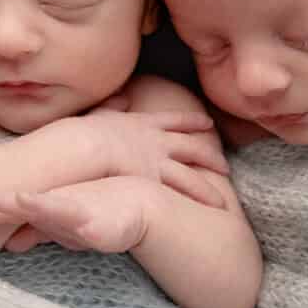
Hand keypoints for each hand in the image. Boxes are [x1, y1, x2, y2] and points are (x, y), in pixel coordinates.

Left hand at [0, 185, 150, 253]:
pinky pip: (65, 212)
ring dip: (10, 203)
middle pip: (13, 207)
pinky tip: (27, 204)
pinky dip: (46, 208)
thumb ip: (37, 233)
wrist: (139, 207)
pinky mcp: (87, 216)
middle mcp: (51, 206)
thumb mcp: (63, 230)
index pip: (6, 212)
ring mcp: (68, 209)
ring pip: (35, 207)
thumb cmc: (100, 215)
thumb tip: (9, 244)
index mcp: (42, 210)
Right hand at [81, 107, 228, 207]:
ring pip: (191, 177)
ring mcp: (157, 164)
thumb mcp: (101, 112)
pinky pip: (180, 195)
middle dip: (210, 154)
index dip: (192, 121)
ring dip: (207, 188)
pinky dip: (195, 201)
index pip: (174, 121)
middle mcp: (156, 143)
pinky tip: (206, 209)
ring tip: (221, 199)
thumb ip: (113, 106)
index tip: (207, 123)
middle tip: (224, 161)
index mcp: (143, 124)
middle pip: (191, 148)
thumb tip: (121, 97)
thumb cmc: (84, 132)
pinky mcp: (153, 184)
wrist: (83, 146)